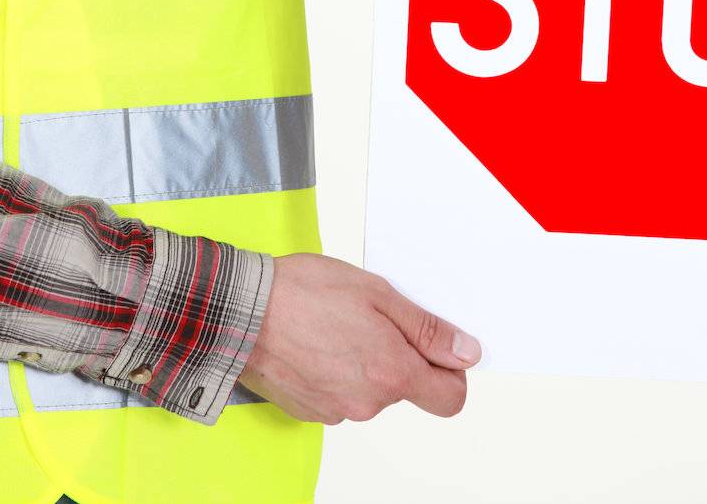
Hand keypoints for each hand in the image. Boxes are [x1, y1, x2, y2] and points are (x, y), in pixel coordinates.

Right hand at [239, 252, 480, 423]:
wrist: (239, 311)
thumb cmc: (303, 294)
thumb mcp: (377, 294)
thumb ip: (427, 329)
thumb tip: (467, 353)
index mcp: (392, 374)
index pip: (450, 398)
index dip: (450, 371)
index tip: (434, 347)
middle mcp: (367, 403)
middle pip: (404, 389)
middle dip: (395, 356)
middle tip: (367, 318)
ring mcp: (335, 411)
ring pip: (368, 391)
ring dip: (361, 363)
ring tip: (333, 326)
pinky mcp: (308, 411)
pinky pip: (338, 395)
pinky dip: (333, 372)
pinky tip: (314, 342)